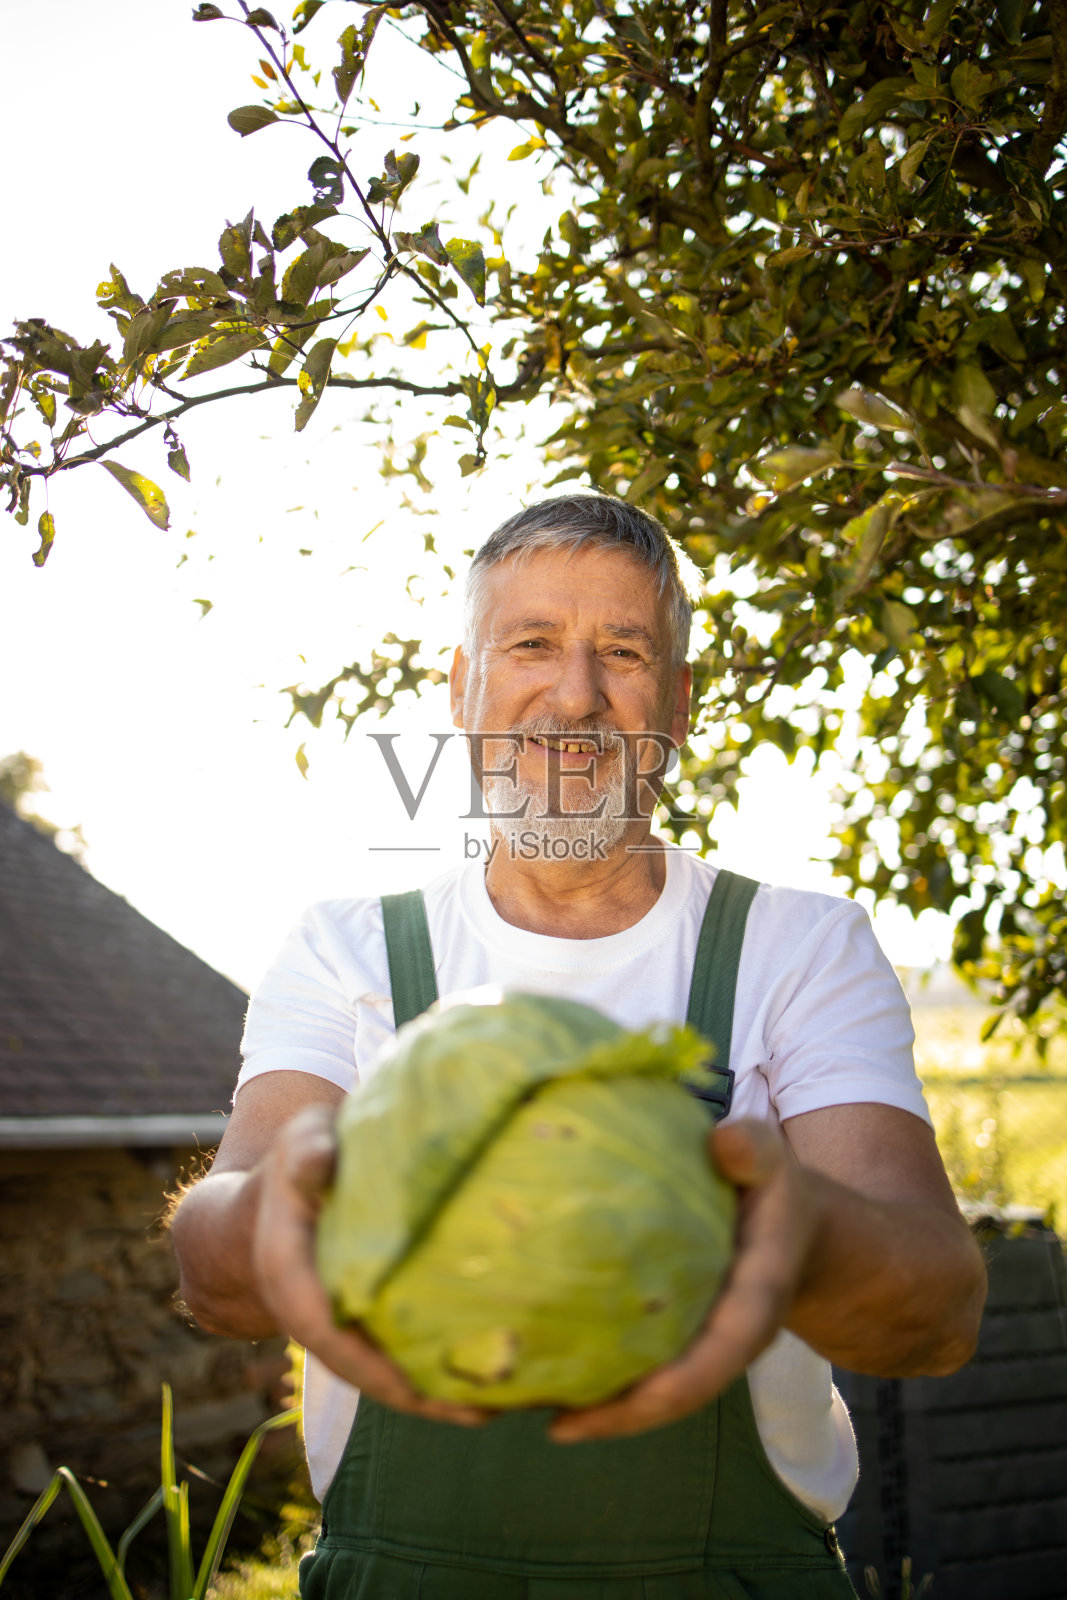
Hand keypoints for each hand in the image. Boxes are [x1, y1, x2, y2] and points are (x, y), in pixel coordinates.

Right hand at [253, 1104, 488, 1426]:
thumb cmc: (302, 1157)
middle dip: (418, 1396)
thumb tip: (320, 1159)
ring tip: (501, 1406)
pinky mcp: (363, 1323)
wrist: (279, 1188)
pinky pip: (395, 1355)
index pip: (325, 1332)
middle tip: (484, 1410)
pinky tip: (488, 1380)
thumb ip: (306, 1151)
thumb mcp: (301, 1141)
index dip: (370, 1364)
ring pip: (383, 1373)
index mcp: (288, 1275)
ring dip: (434, 1396)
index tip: (416, 1387)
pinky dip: (434, 1372)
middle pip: (362, 1371)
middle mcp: (310, 1313)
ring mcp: (337, 1324)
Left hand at [549, 1118, 817, 1441]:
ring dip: (591, 1408)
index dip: (668, 1391)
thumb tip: (723, 1140)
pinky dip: (589, 1380)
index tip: (621, 1403)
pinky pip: (634, 1370)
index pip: (714, 1363)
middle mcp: (722, 1343)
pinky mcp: (673, 1340)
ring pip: (646, 1393)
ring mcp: (696, 1348)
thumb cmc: (772, 1191)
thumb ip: (752, 1149)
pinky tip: (535, 1378)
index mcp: (751, 1308)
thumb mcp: (769, 1160)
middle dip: (613, 1416)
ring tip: (517, 1407)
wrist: (793, 1227)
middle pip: (669, 1397)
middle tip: (547, 1421)